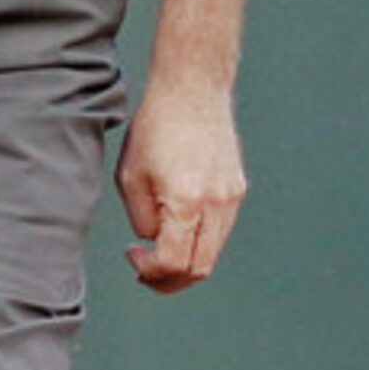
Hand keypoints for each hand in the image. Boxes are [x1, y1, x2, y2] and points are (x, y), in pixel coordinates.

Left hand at [114, 81, 246, 293]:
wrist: (193, 90)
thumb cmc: (156, 128)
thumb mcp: (131, 177)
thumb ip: (142, 219)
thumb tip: (154, 243)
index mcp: (187, 202)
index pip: (173, 263)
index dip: (149, 271)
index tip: (133, 256)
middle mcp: (216, 204)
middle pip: (199, 269)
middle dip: (169, 279)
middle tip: (145, 270)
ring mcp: (231, 198)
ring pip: (212, 253)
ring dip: (184, 262)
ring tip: (158, 249)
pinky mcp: (237, 189)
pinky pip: (219, 231)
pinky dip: (198, 241)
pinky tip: (176, 226)